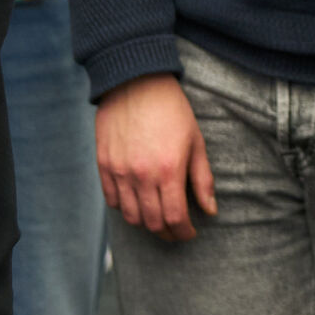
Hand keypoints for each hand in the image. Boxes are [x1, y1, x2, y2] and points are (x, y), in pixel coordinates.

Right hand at [94, 75, 216, 240]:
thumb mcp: (195, 142)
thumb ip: (202, 179)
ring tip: (156, 218)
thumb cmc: (171, 109)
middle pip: (152, 222)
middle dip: (167, 233)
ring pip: (131, 216)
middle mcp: (142, 175)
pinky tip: (136, 202)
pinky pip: (112, 200)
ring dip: (146, 223)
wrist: (136, 81)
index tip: (190, 232)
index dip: (184, 232)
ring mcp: (120, 171)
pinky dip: (125, 208)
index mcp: (169, 170)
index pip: (175, 218)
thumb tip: (210, 210)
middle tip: (175, 230)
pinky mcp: (104, 164)